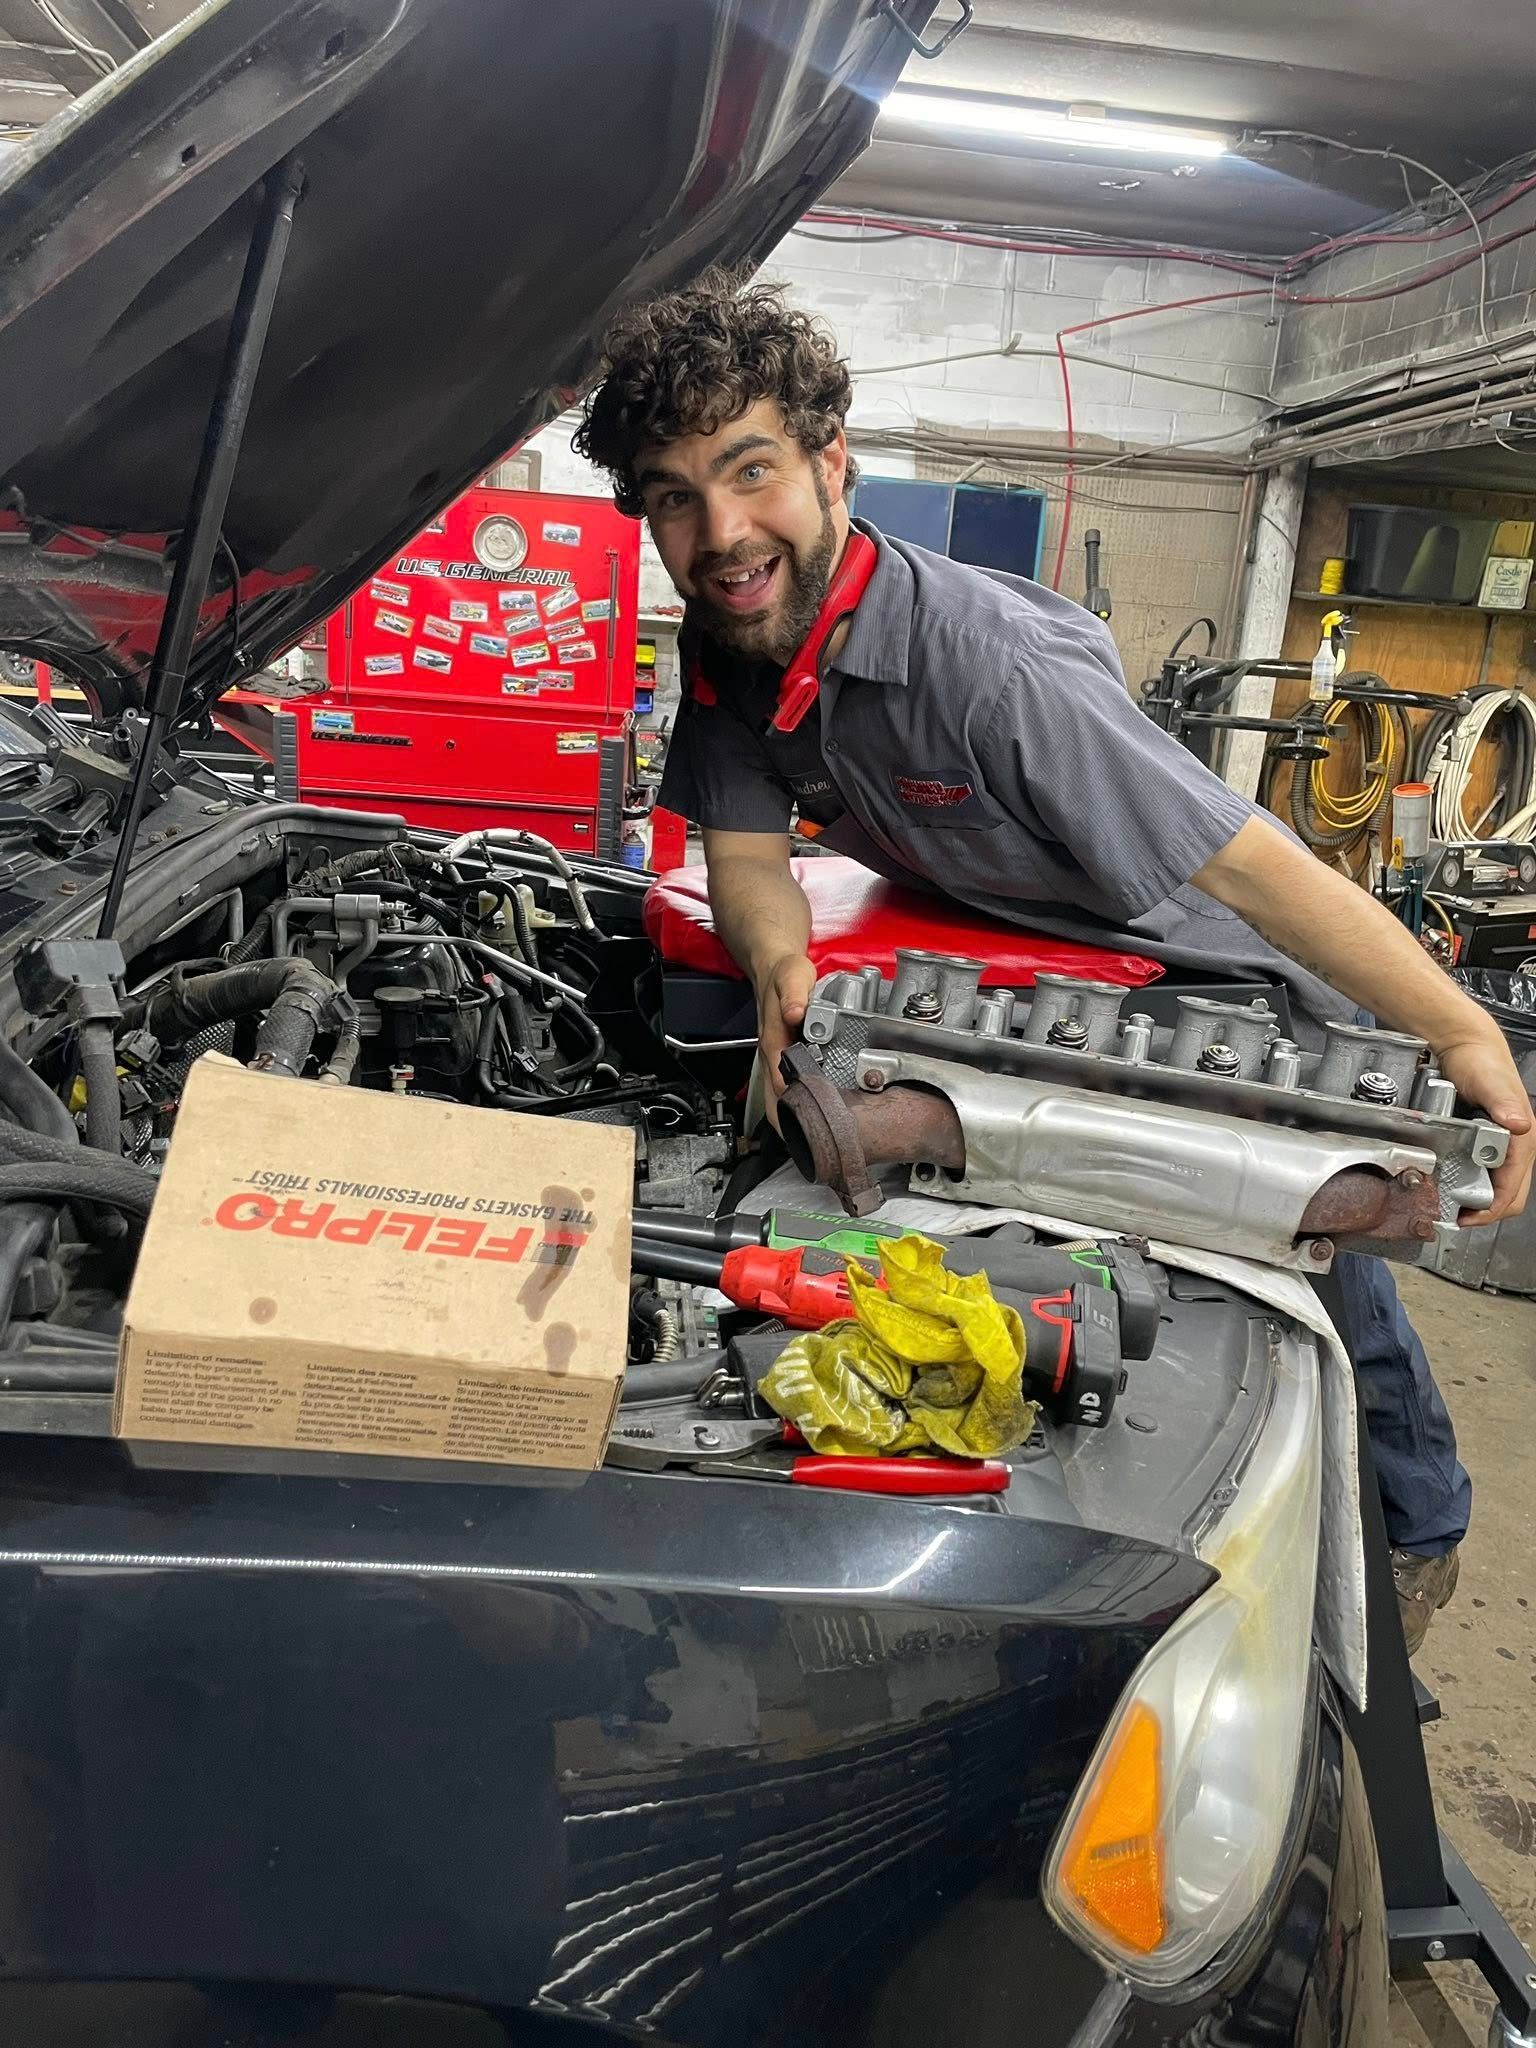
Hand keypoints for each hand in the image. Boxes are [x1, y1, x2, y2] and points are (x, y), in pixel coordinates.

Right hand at [754, 951, 817, 1128]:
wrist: (771, 967)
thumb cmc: (783, 974)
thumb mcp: (792, 975)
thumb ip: (795, 993)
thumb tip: (794, 1013)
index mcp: (774, 1043)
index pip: (779, 1086)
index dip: (792, 1111)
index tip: (810, 1132)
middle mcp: (772, 1057)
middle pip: (775, 1104)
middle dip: (792, 1130)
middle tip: (819, 1150)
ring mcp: (776, 1060)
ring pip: (779, 1100)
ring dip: (794, 1122)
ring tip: (820, 1143)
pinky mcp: (782, 1059)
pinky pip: (787, 1089)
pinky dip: (798, 1106)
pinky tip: (817, 1115)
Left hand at [1436, 1030, 1533, 1223]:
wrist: (1464, 1045)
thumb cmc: (1481, 1062)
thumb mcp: (1490, 1083)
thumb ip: (1503, 1103)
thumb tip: (1518, 1125)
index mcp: (1522, 1140)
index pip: (1512, 1190)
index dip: (1491, 1209)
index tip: (1467, 1218)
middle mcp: (1514, 1146)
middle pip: (1506, 1194)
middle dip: (1484, 1210)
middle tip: (1455, 1215)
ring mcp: (1499, 1145)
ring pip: (1494, 1185)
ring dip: (1476, 1198)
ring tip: (1449, 1202)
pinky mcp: (1484, 1140)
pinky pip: (1481, 1170)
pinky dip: (1468, 1181)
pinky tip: (1449, 1181)